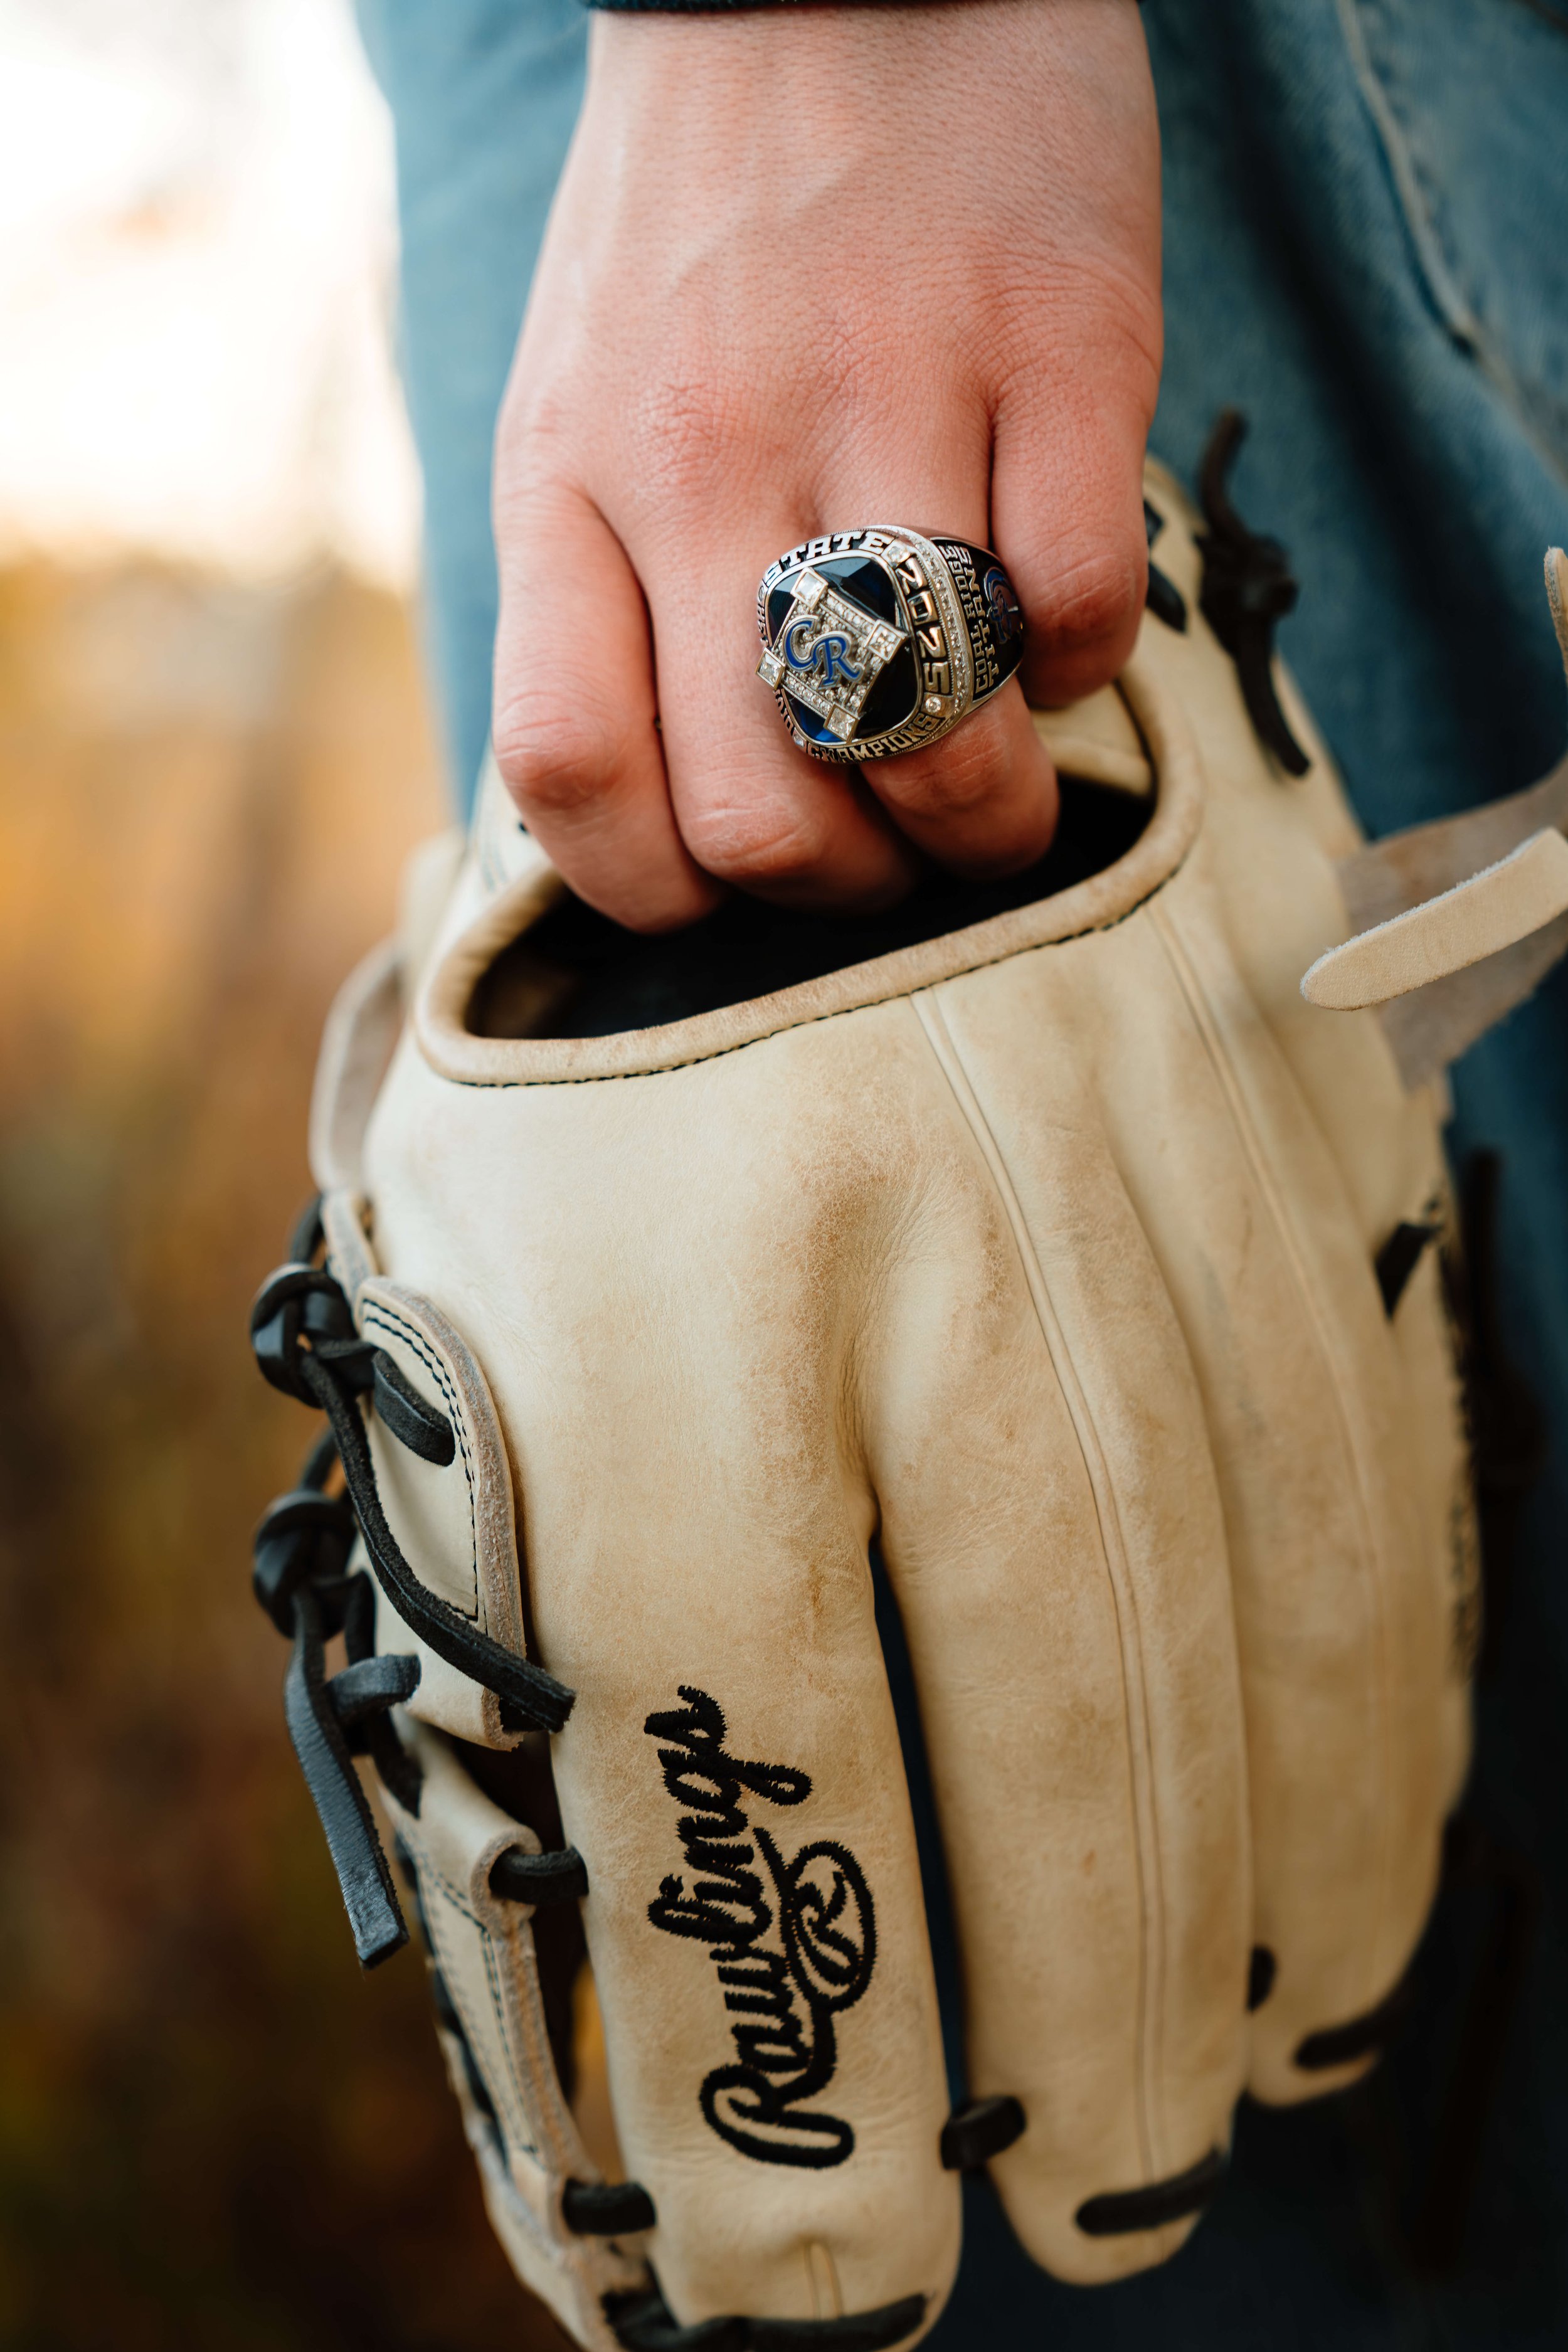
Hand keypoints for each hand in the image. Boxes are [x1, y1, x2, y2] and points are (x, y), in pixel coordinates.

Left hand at [492, 0, 1161, 929]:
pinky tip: (1062, 622)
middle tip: (898, 840)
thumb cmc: (703, 227)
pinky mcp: (1056, 344)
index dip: (663, 890)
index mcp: (571, 478)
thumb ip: (596, 594)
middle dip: (851, 886)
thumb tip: (665, 814)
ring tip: (1000, 779)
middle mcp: (706, 454)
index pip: (573, 777)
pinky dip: (1087, 671)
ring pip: (932, 742)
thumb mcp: (575, 403)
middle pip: (761, 814)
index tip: (736, 880)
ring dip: (987, 818)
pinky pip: (1086, 614)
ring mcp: (885, 396)